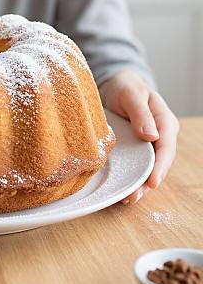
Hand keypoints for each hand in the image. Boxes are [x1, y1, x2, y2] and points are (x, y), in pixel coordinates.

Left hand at [99, 69, 178, 204]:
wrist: (117, 85)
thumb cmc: (126, 87)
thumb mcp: (131, 94)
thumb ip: (141, 114)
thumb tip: (151, 136)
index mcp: (165, 122)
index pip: (166, 148)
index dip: (160, 166)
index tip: (152, 182)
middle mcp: (160, 136)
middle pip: (158, 163)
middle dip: (148, 182)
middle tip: (133, 196)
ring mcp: (149, 143)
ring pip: (147, 167)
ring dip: (139, 184)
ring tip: (127, 198)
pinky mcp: (137, 147)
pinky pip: (136, 163)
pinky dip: (131, 176)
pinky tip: (122, 188)